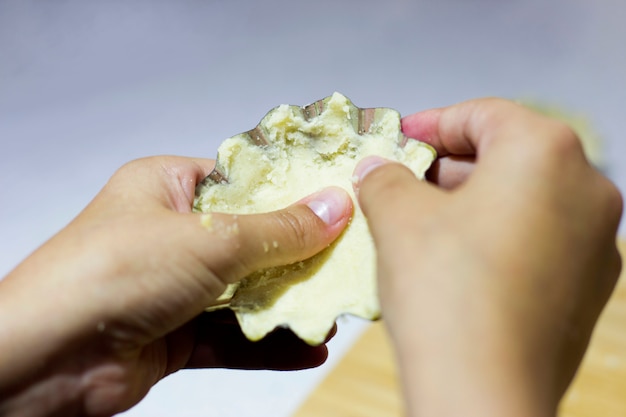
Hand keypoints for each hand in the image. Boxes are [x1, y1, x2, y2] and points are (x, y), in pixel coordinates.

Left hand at [0, 156, 351, 415]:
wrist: (48, 359)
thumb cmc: (111, 271)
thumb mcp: (208, 239)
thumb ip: (278, 230)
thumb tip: (334, 208)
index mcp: (168, 188)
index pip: (242, 181)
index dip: (290, 189)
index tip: (337, 197)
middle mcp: (171, 234)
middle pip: (251, 239)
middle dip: (298, 255)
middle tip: (347, 259)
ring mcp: (174, 286)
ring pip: (246, 292)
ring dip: (288, 304)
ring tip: (334, 311)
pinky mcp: (176, 333)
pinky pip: (234, 336)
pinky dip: (270, 343)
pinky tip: (309, 347)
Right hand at [354, 99, 622, 416]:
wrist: (483, 392)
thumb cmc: (448, 294)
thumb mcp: (397, 215)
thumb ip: (385, 177)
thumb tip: (379, 170)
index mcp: (547, 152)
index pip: (483, 113)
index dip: (432, 122)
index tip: (401, 138)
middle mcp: (587, 189)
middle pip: (508, 155)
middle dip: (449, 166)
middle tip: (404, 181)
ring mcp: (596, 241)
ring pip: (524, 199)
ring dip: (472, 202)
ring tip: (422, 222)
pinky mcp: (589, 286)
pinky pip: (538, 239)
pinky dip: (497, 236)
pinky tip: (456, 260)